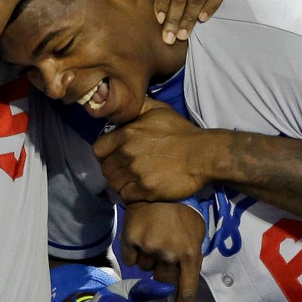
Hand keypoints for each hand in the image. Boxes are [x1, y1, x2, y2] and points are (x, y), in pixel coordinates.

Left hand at [93, 100, 212, 201]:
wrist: (203, 154)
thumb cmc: (181, 131)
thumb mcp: (158, 110)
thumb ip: (136, 108)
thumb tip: (122, 105)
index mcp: (127, 133)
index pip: (98, 149)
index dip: (105, 154)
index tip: (114, 156)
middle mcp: (128, 153)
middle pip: (106, 169)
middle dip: (115, 170)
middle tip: (127, 170)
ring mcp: (136, 173)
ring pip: (114, 184)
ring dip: (122, 183)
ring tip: (134, 180)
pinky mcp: (146, 190)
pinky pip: (127, 196)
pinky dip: (132, 194)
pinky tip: (141, 188)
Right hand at [120, 202, 205, 301]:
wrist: (162, 187)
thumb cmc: (182, 211)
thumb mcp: (195, 235)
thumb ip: (189, 257)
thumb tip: (179, 282)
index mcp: (191, 254)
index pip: (186, 290)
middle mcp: (170, 254)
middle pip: (163, 280)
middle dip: (163, 271)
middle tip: (164, 250)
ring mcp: (150, 247)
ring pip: (145, 268)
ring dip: (148, 258)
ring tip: (153, 235)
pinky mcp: (131, 238)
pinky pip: (130, 259)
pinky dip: (133, 252)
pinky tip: (139, 235)